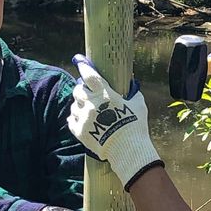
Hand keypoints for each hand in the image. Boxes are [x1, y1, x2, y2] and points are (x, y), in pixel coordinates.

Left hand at [67, 55, 162, 190]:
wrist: (127, 150)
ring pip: (74, 106)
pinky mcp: (79, 132)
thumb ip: (133, 95)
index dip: (83, 66)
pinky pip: (71, 121)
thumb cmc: (135, 126)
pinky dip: (74, 119)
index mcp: (105, 94)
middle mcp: (91, 103)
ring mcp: (83, 118)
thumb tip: (132, 87)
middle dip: (81, 89)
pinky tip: (79, 119)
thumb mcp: (139, 106)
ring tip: (87, 109)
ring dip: (79, 105)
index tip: (79, 61)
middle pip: (78, 90)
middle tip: (87, 91)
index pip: (90, 75)